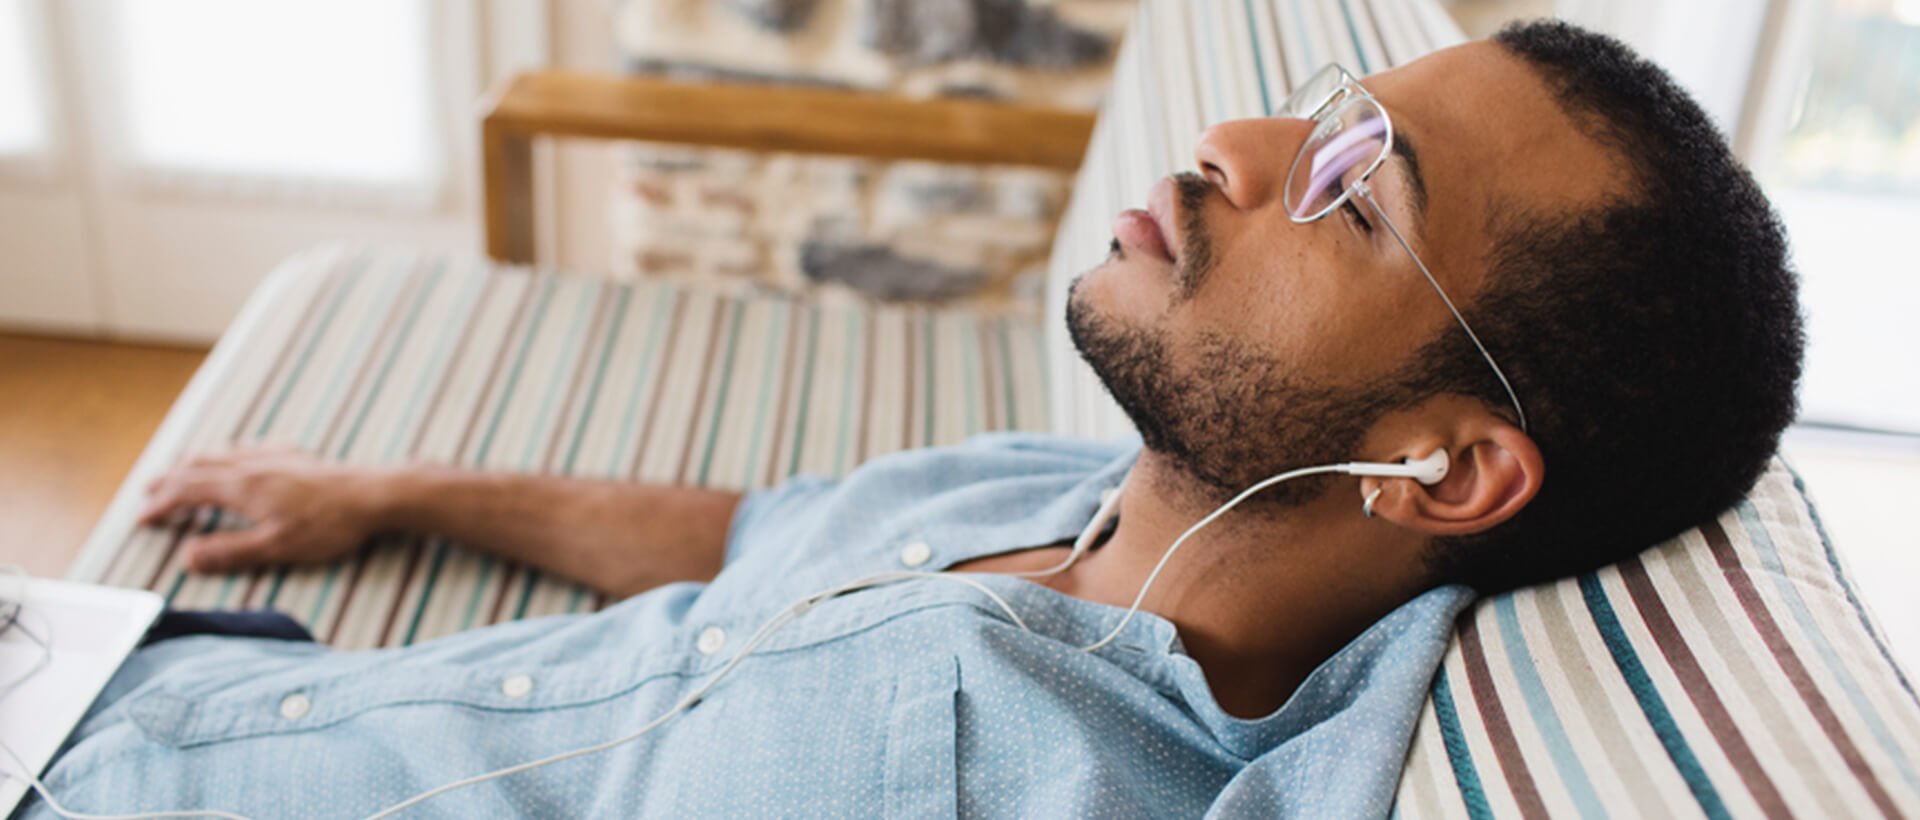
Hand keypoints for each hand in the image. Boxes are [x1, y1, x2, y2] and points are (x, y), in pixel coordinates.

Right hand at [138, 444, 387, 573]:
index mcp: (242, 487)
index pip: (187, 491)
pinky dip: (227, 453)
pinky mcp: (295, 456)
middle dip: (169, 481)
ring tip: (180, 470)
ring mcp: (274, 456)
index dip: (162, 504)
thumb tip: (187, 558)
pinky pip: (249, 448)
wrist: (374, 495)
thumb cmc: (330, 525)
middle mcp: (252, 465)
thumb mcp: (277, 547)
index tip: (142, 517)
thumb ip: (231, 552)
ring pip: (222, 453)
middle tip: (149, 493)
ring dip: (194, 463)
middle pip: (197, 467)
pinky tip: (237, 456)